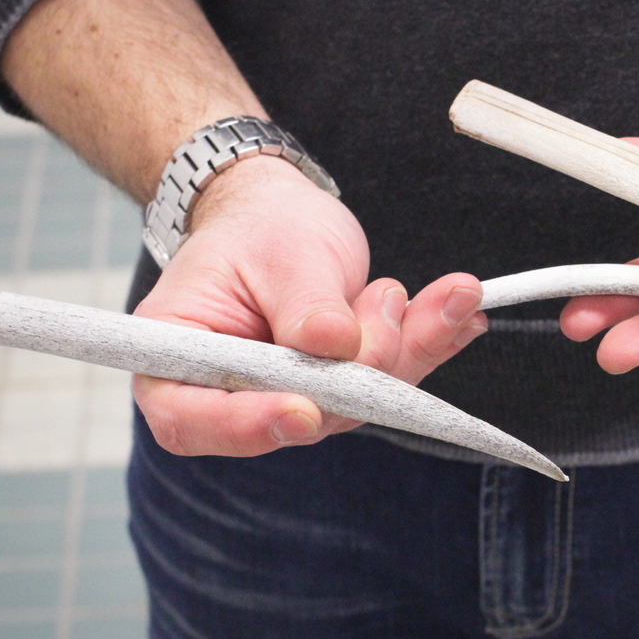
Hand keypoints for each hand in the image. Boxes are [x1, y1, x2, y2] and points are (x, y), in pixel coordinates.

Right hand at [130, 157, 488, 455]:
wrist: (280, 213)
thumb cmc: (258, 227)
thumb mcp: (278, 251)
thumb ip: (305, 304)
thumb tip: (336, 348)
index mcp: (175, 363)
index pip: (191, 418)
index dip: (248, 425)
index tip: (303, 408)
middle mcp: (230, 395)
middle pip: (293, 415)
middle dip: (357, 367)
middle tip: (386, 299)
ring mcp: (290, 399)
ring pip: (355, 403)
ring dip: (404, 346)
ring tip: (442, 291)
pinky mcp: (340, 390)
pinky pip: (390, 382)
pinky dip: (430, 344)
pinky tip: (463, 315)